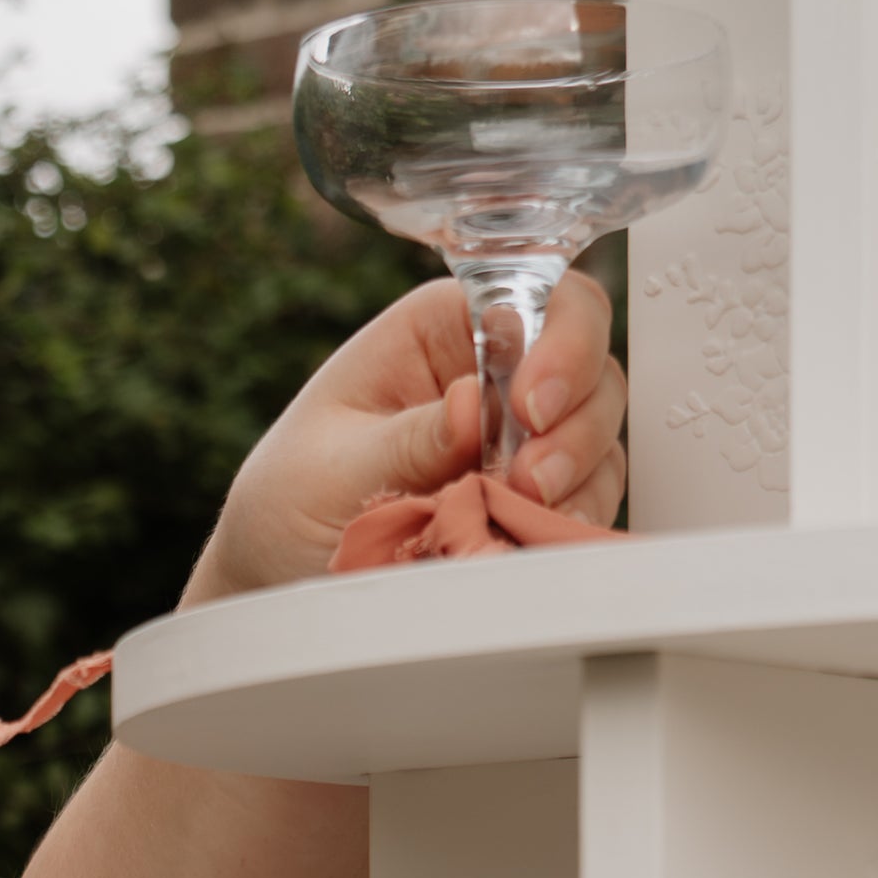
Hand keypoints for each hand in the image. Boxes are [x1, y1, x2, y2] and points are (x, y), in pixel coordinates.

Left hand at [183, 273, 624, 606]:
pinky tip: (536, 539)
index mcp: (440, 331)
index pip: (536, 296)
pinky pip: (586, 502)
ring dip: (579, 478)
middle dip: (573, 422)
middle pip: (589, 364)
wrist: (278, 581)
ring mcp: (521, 441)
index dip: (556, 339)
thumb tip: (471, 407)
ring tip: (523, 513)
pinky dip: (573, 522)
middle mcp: (494, 376)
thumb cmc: (290, 503)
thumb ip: (406, 439)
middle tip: (529, 477)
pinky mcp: (534, 502)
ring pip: (599, 437)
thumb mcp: (331, 468)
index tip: (528, 406)